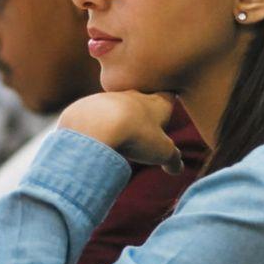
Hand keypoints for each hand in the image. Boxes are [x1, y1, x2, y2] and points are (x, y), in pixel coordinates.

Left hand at [58, 91, 182, 167]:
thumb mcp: (163, 152)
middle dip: (143, 111)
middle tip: (144, 128)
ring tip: (118, 138)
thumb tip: (176, 168)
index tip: (168, 112)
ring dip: (118, 118)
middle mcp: (133, 95)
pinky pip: (93, 114)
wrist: (98, 125)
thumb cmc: (137, 135)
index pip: (168, 96)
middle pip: (142, 98)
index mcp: (156, 102)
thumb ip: (173, 159)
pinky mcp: (87, 106)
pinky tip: (96, 140)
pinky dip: (96, 125)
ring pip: (117, 105)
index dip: (169, 103)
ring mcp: (109, 99)